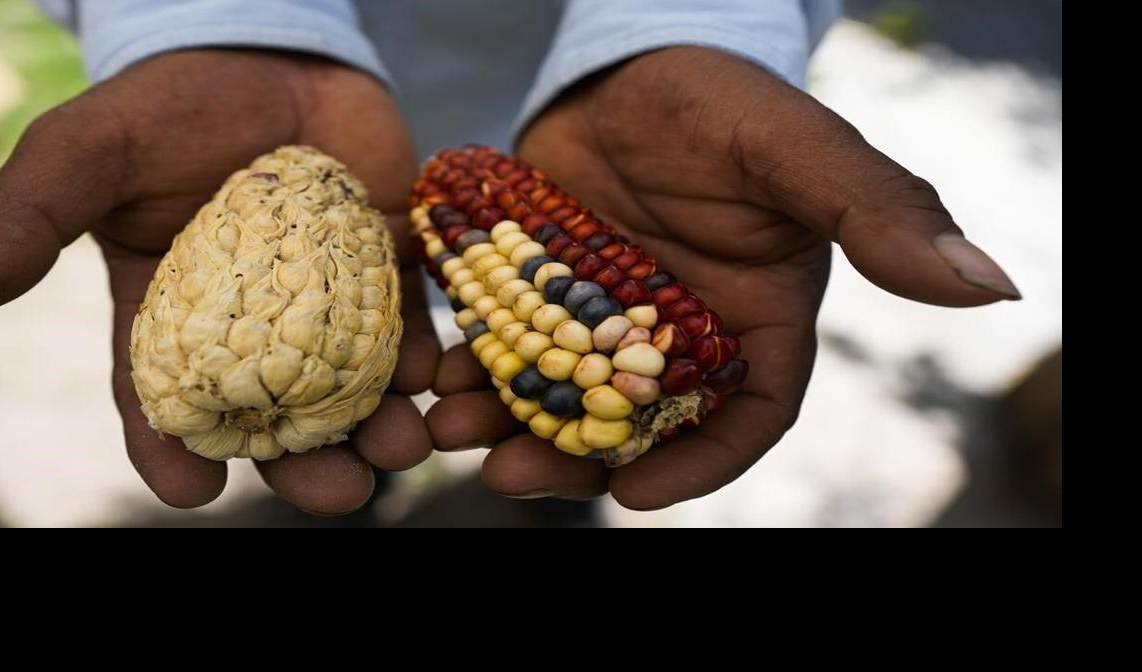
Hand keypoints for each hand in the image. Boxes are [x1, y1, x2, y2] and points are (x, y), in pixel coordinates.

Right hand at [0, 50, 439, 513]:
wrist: (273, 51)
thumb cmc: (169, 104)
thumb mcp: (90, 152)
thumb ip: (25, 220)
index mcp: (169, 319)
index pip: (164, 403)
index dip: (171, 451)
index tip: (189, 492)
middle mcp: (252, 330)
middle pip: (275, 417)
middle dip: (302, 462)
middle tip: (335, 491)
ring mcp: (327, 305)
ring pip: (351, 389)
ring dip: (378, 426)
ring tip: (400, 448)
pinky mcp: (389, 272)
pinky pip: (410, 328)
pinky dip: (424, 358)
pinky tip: (436, 379)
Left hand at [428, 47, 1019, 509]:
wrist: (631, 60)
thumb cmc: (723, 100)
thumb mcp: (793, 151)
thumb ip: (877, 213)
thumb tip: (990, 286)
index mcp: (756, 318)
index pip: (745, 416)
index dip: (697, 463)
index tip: (634, 494)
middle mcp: (679, 332)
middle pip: (633, 423)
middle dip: (571, 456)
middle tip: (505, 471)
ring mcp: (605, 316)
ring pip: (560, 394)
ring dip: (506, 419)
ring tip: (448, 426)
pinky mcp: (545, 289)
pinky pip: (509, 345)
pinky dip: (474, 365)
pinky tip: (433, 374)